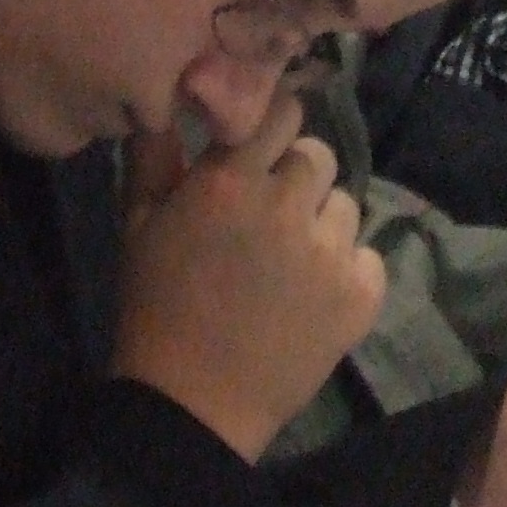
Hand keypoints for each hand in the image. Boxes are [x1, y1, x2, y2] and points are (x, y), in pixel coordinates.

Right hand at [109, 96, 381, 462]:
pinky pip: (368, 257)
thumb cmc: (154, 310)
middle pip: (317, 157)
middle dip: (295, 179)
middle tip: (266, 219)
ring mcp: (329, 251)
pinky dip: (348, 273)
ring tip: (286, 266)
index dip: (272, 131)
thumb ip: (155, 156)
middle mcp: (286, 204)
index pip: (283, 111)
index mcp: (230, 181)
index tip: (258, 155)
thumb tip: (174, 99)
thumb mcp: (138, 226)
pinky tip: (312, 298)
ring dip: (320, 226)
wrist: (188, 407)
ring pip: (345, 205)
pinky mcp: (360, 295)